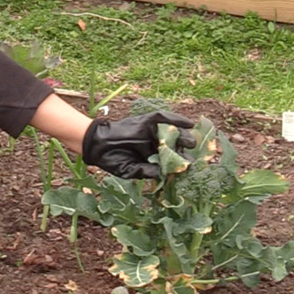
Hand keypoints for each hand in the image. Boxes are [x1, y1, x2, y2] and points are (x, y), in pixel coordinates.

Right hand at [81, 111, 196, 179]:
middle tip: (196, 156)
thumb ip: (147, 172)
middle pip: (175, 145)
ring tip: (193, 141)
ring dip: (184, 136)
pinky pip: (164, 118)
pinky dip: (177, 119)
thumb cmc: (113, 160)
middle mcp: (155, 143)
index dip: (182, 164)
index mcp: (153, 156)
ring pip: (172, 132)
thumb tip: (164, 175)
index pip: (172, 160)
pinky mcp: (147, 121)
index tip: (192, 169)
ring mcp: (152, 132)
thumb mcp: (131, 170)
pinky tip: (189, 123)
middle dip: (185, 150)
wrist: (97, 145)